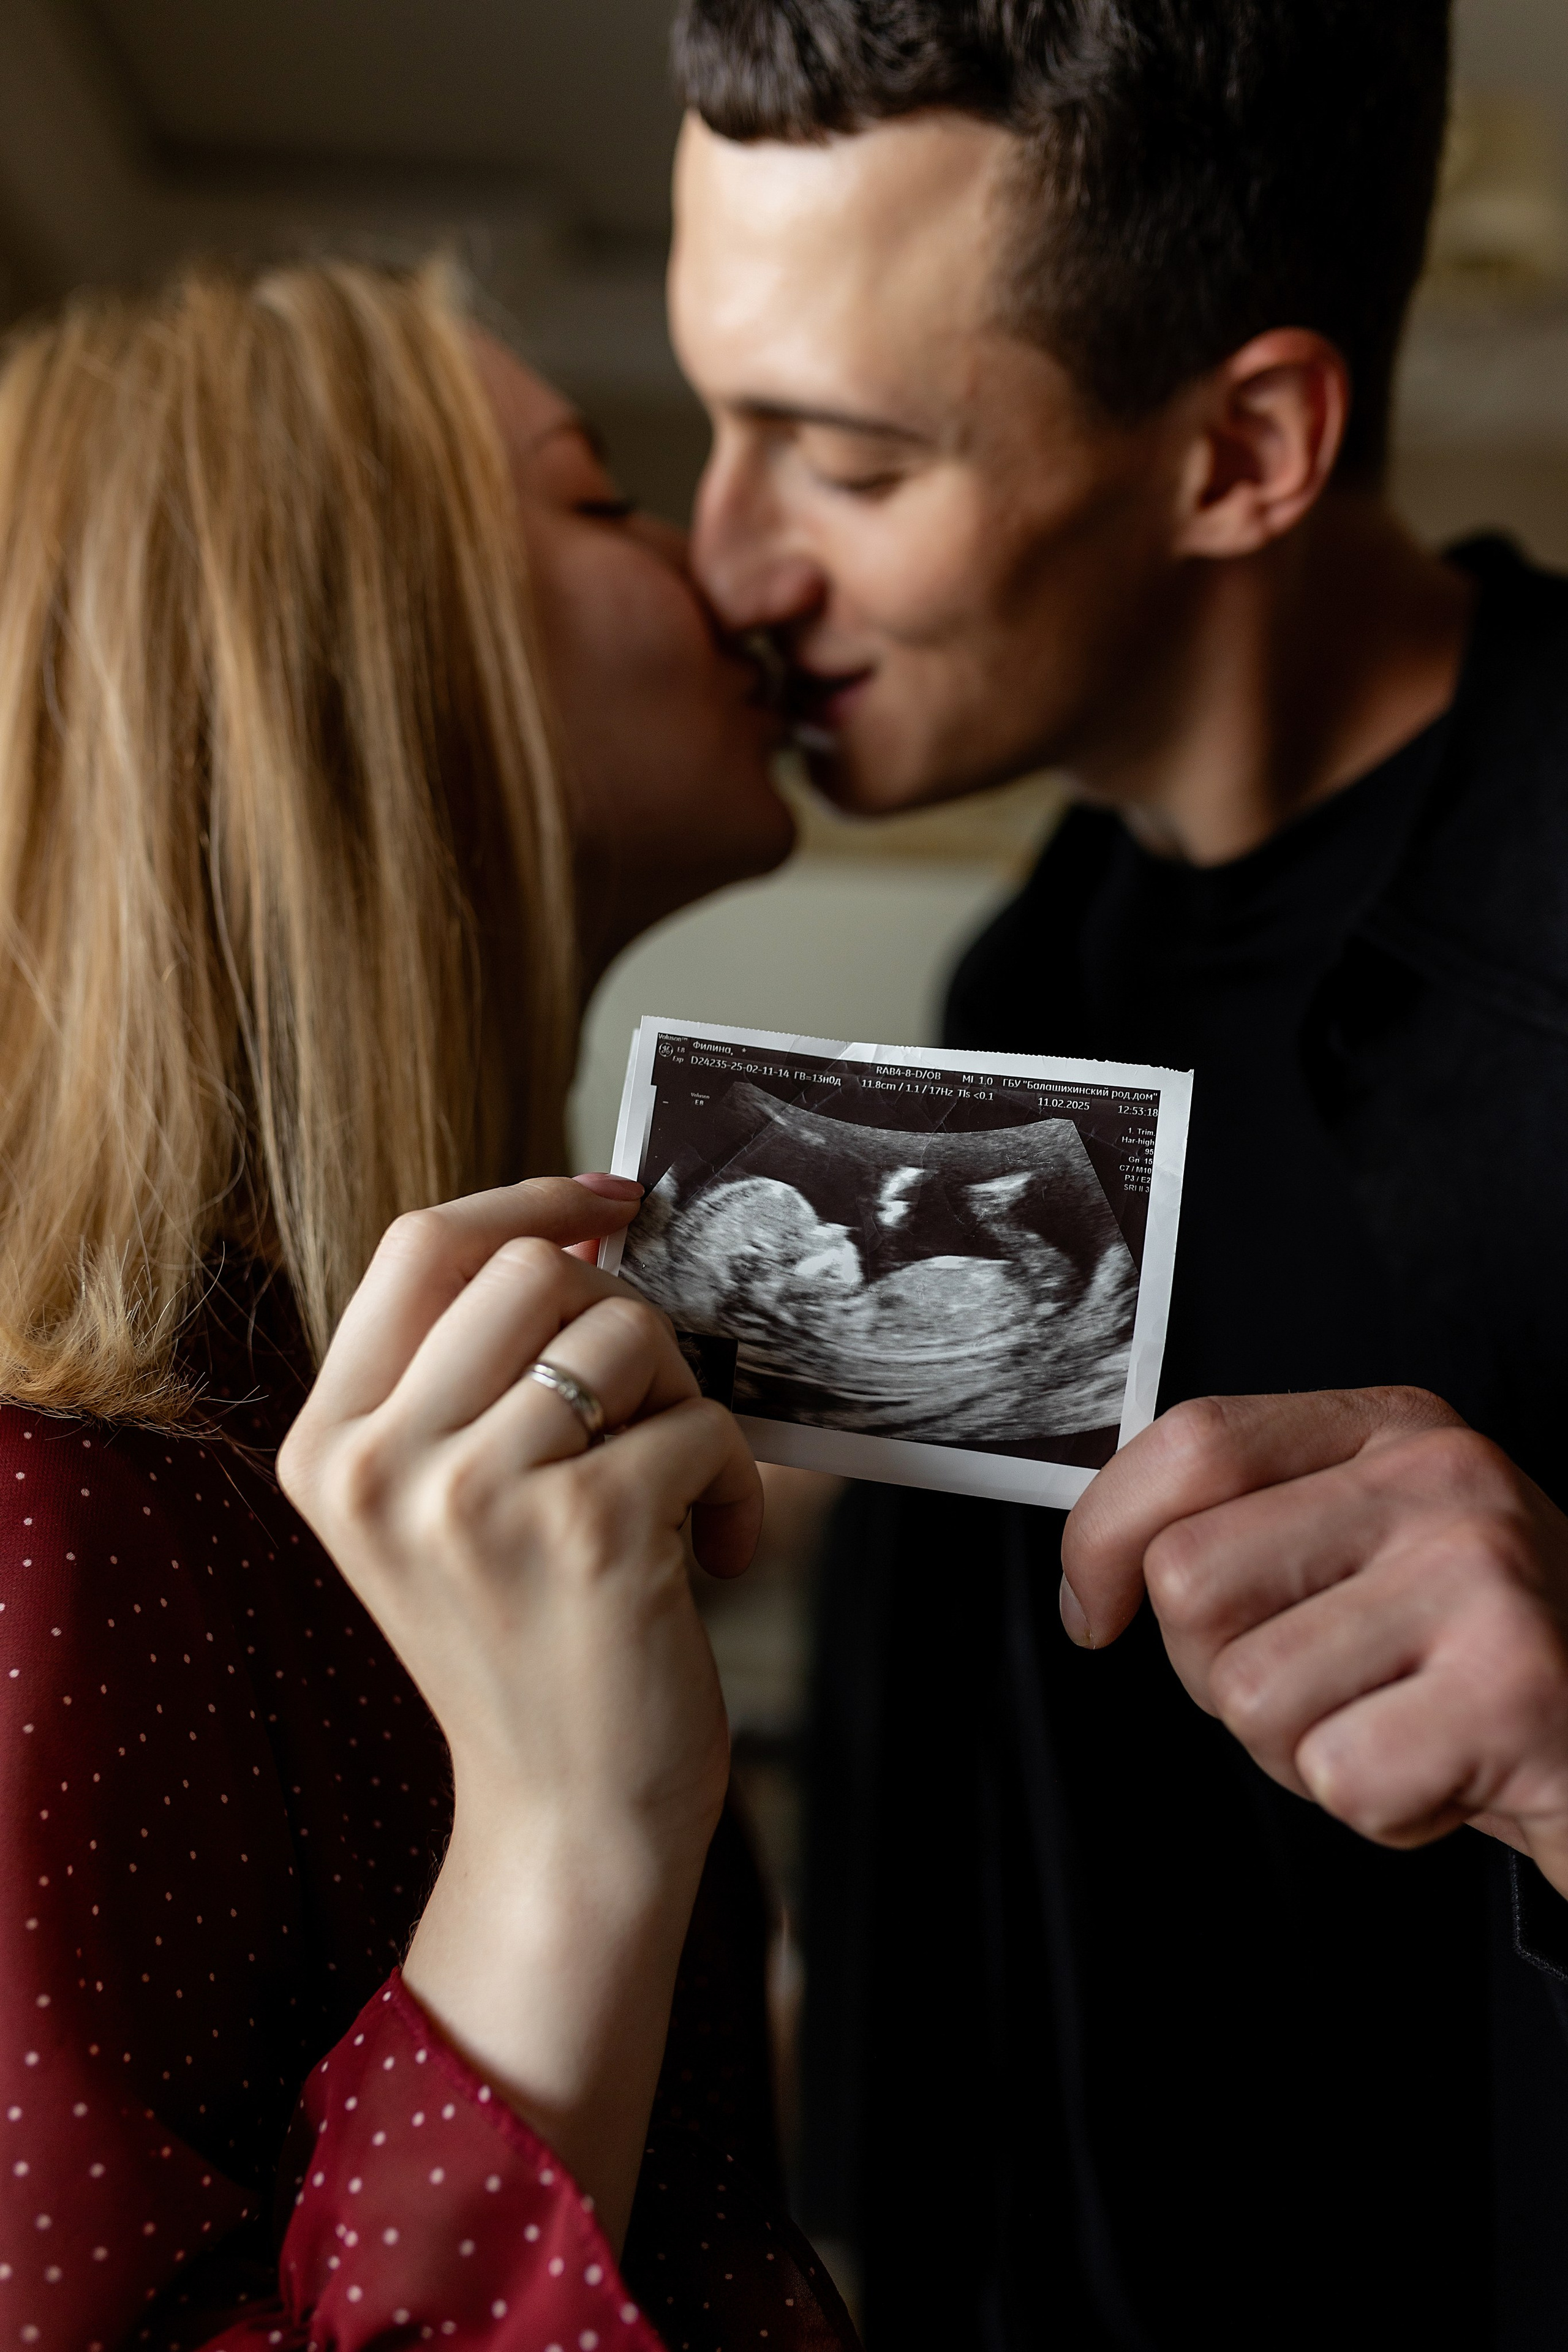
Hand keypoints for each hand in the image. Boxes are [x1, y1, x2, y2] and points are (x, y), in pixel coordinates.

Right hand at [278, 1175, 762, 2247]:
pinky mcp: (587, 1533)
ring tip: (680, 1494)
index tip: (614, 1201)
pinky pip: (700, 1424)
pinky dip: (737, 1484)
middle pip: (533, 1267)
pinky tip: (716, 1558)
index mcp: (329, 1445)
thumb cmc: (531, 1645)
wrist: (570, 1821)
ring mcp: (474, 1499)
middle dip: (623, 1319)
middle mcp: (378, 1466)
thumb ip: (476, 1373)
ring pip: (625, 1331)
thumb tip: (583, 1224)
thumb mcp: (447, 1506)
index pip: (419, 1244)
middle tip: (650, 1413)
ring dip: (683, 1401)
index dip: (528, 1196)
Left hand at [1062, 1388, 1567, 1897]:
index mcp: (1393, 1430)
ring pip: (1251, 1693)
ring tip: (1392, 1728)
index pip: (1192, 1442)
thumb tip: (1096, 1573)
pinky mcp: (1514, 1690)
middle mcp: (1441, 1481)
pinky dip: (1376, 1809)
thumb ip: (1250, 1527)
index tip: (1096, 1608)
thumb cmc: (1475, 1662)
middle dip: (1219, 1670)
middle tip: (1323, 1689)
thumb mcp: (1368, 1554)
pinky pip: (1336, 1775)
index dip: (1104, 1535)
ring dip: (1299, 1750)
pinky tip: (1442, 1776)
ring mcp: (1482, 1576)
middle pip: (1192, 1577)